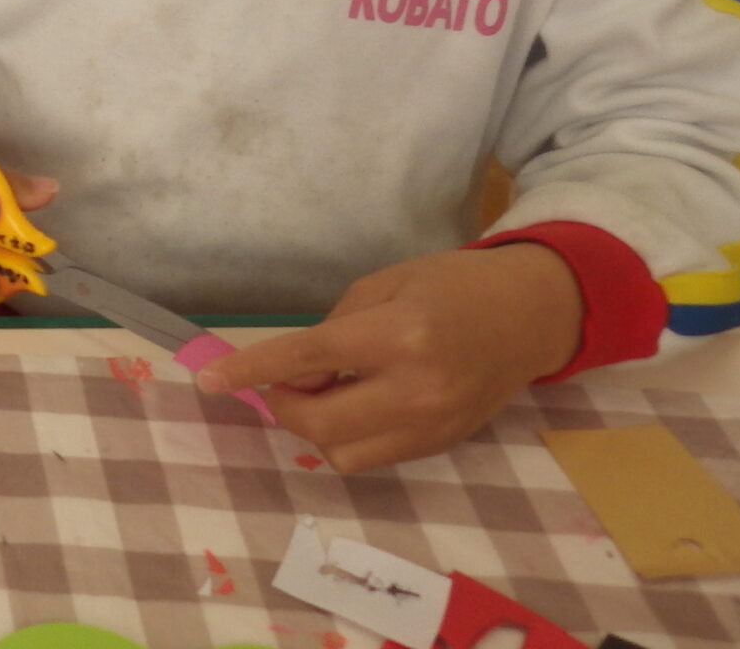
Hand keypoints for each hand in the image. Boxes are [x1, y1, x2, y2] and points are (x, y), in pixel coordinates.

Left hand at [198, 244, 583, 471]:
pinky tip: (357, 402)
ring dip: (313, 427)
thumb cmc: (453, 284)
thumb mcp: (386, 283)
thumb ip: (335, 328)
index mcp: (398, 335)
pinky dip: (348, 436)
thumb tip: (294, 371)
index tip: (208, 380)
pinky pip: (372, 457)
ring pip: (340, 454)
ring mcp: (432, 425)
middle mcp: (415, 389)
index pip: (307, 360)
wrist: (531, 315)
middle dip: (281, 404)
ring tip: (327, 390)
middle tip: (282, 378)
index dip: (252, 371)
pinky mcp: (442, 445)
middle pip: (318, 423)